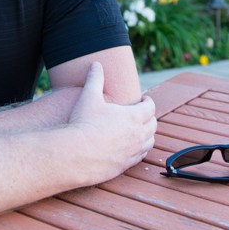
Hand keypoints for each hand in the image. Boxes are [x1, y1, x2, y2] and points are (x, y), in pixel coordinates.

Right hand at [68, 62, 156, 184]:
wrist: (76, 154)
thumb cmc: (83, 123)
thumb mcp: (89, 97)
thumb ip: (95, 79)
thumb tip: (96, 64)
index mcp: (133, 116)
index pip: (150, 107)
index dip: (148, 102)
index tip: (144, 99)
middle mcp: (138, 134)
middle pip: (153, 125)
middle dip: (149, 117)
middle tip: (143, 114)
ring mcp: (133, 152)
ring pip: (149, 142)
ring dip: (147, 134)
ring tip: (140, 130)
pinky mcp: (125, 165)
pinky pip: (140, 157)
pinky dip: (140, 150)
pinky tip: (132, 148)